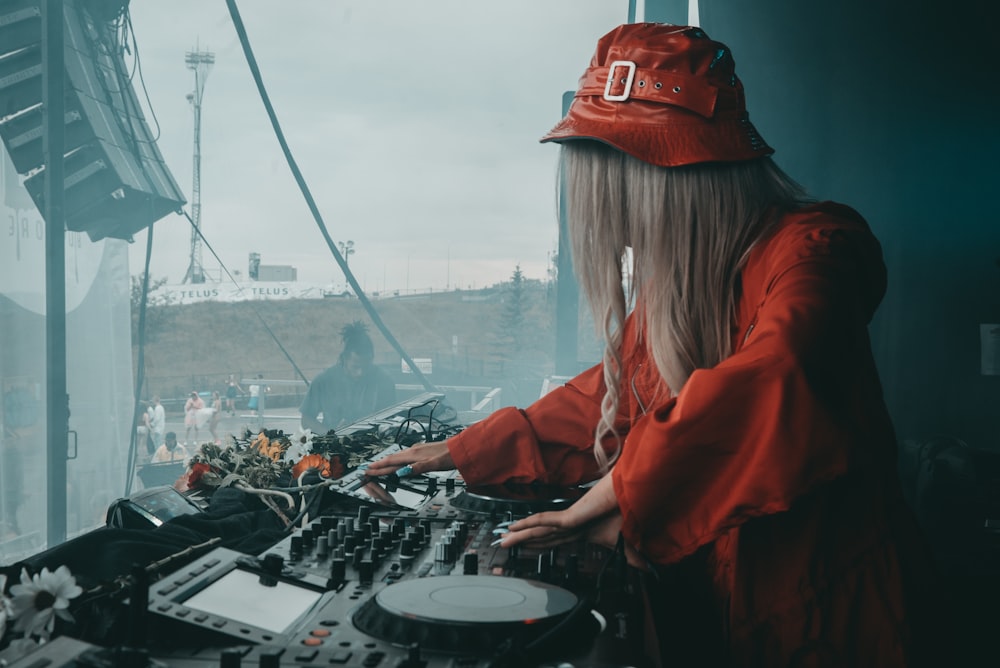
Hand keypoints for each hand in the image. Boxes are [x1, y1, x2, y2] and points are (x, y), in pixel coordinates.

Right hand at [364, 440, 453, 477]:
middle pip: (392, 459)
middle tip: (367, 469)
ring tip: (378, 465)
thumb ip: (417, 468)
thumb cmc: (450, 456)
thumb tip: (402, 472)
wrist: (461, 449)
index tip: (368, 470)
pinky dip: (397, 460)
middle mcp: (414, 451)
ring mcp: (418, 450)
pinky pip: (404, 456)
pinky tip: (399, 462)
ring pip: (398, 457)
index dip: (379, 467)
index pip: (392, 462)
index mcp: (414, 455)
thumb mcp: (434, 464)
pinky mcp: (422, 451)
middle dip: (379, 464)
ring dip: (387, 462)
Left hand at [502, 508, 647, 568]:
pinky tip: (515, 527)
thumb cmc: (630, 513)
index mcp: (582, 530)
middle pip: (542, 536)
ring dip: (519, 535)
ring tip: (502, 540)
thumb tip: (648, 571)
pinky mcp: (570, 515)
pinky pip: (545, 520)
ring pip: (538, 530)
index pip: (556, 541)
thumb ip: (634, 558)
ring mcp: (570, 519)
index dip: (540, 545)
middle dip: (523, 541)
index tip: (527, 549)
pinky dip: (529, 524)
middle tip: (505, 545)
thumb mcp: (630, 544)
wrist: (633, 497)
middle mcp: (572, 524)